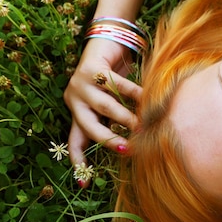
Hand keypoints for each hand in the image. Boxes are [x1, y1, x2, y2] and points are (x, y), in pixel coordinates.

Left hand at [64, 38, 141, 166]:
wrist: (107, 37)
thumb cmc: (113, 73)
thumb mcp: (111, 99)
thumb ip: (116, 117)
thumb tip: (134, 141)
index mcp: (76, 110)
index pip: (74, 141)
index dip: (79, 161)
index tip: (83, 184)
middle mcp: (74, 99)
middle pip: (89, 127)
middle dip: (108, 141)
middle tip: (128, 149)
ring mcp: (81, 84)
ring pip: (105, 108)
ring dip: (125, 118)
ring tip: (141, 126)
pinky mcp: (93, 69)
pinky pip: (118, 87)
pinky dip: (135, 95)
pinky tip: (148, 100)